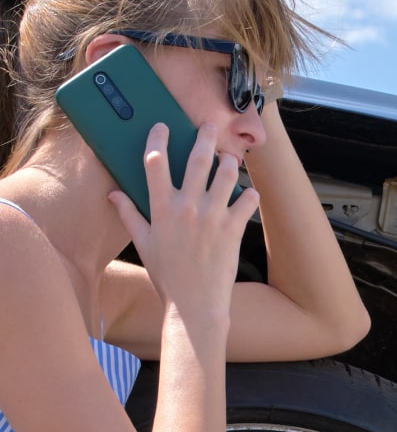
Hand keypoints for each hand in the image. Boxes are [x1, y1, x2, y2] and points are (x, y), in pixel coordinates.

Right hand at [108, 122, 258, 316]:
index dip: (158, 139)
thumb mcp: (143, 245)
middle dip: (204, 136)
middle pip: (197, 158)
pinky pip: (247, 200)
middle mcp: (187, 207)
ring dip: (229, 162)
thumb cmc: (167, 276)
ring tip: (229, 160)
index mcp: (162, 208)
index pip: (155, 162)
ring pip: (226, 172)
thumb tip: (113, 195)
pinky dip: (249, 195)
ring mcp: (212, 216)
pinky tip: (247, 195)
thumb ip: (129, 216)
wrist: (194, 305)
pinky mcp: (233, 228)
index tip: (163, 127)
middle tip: (208, 126)